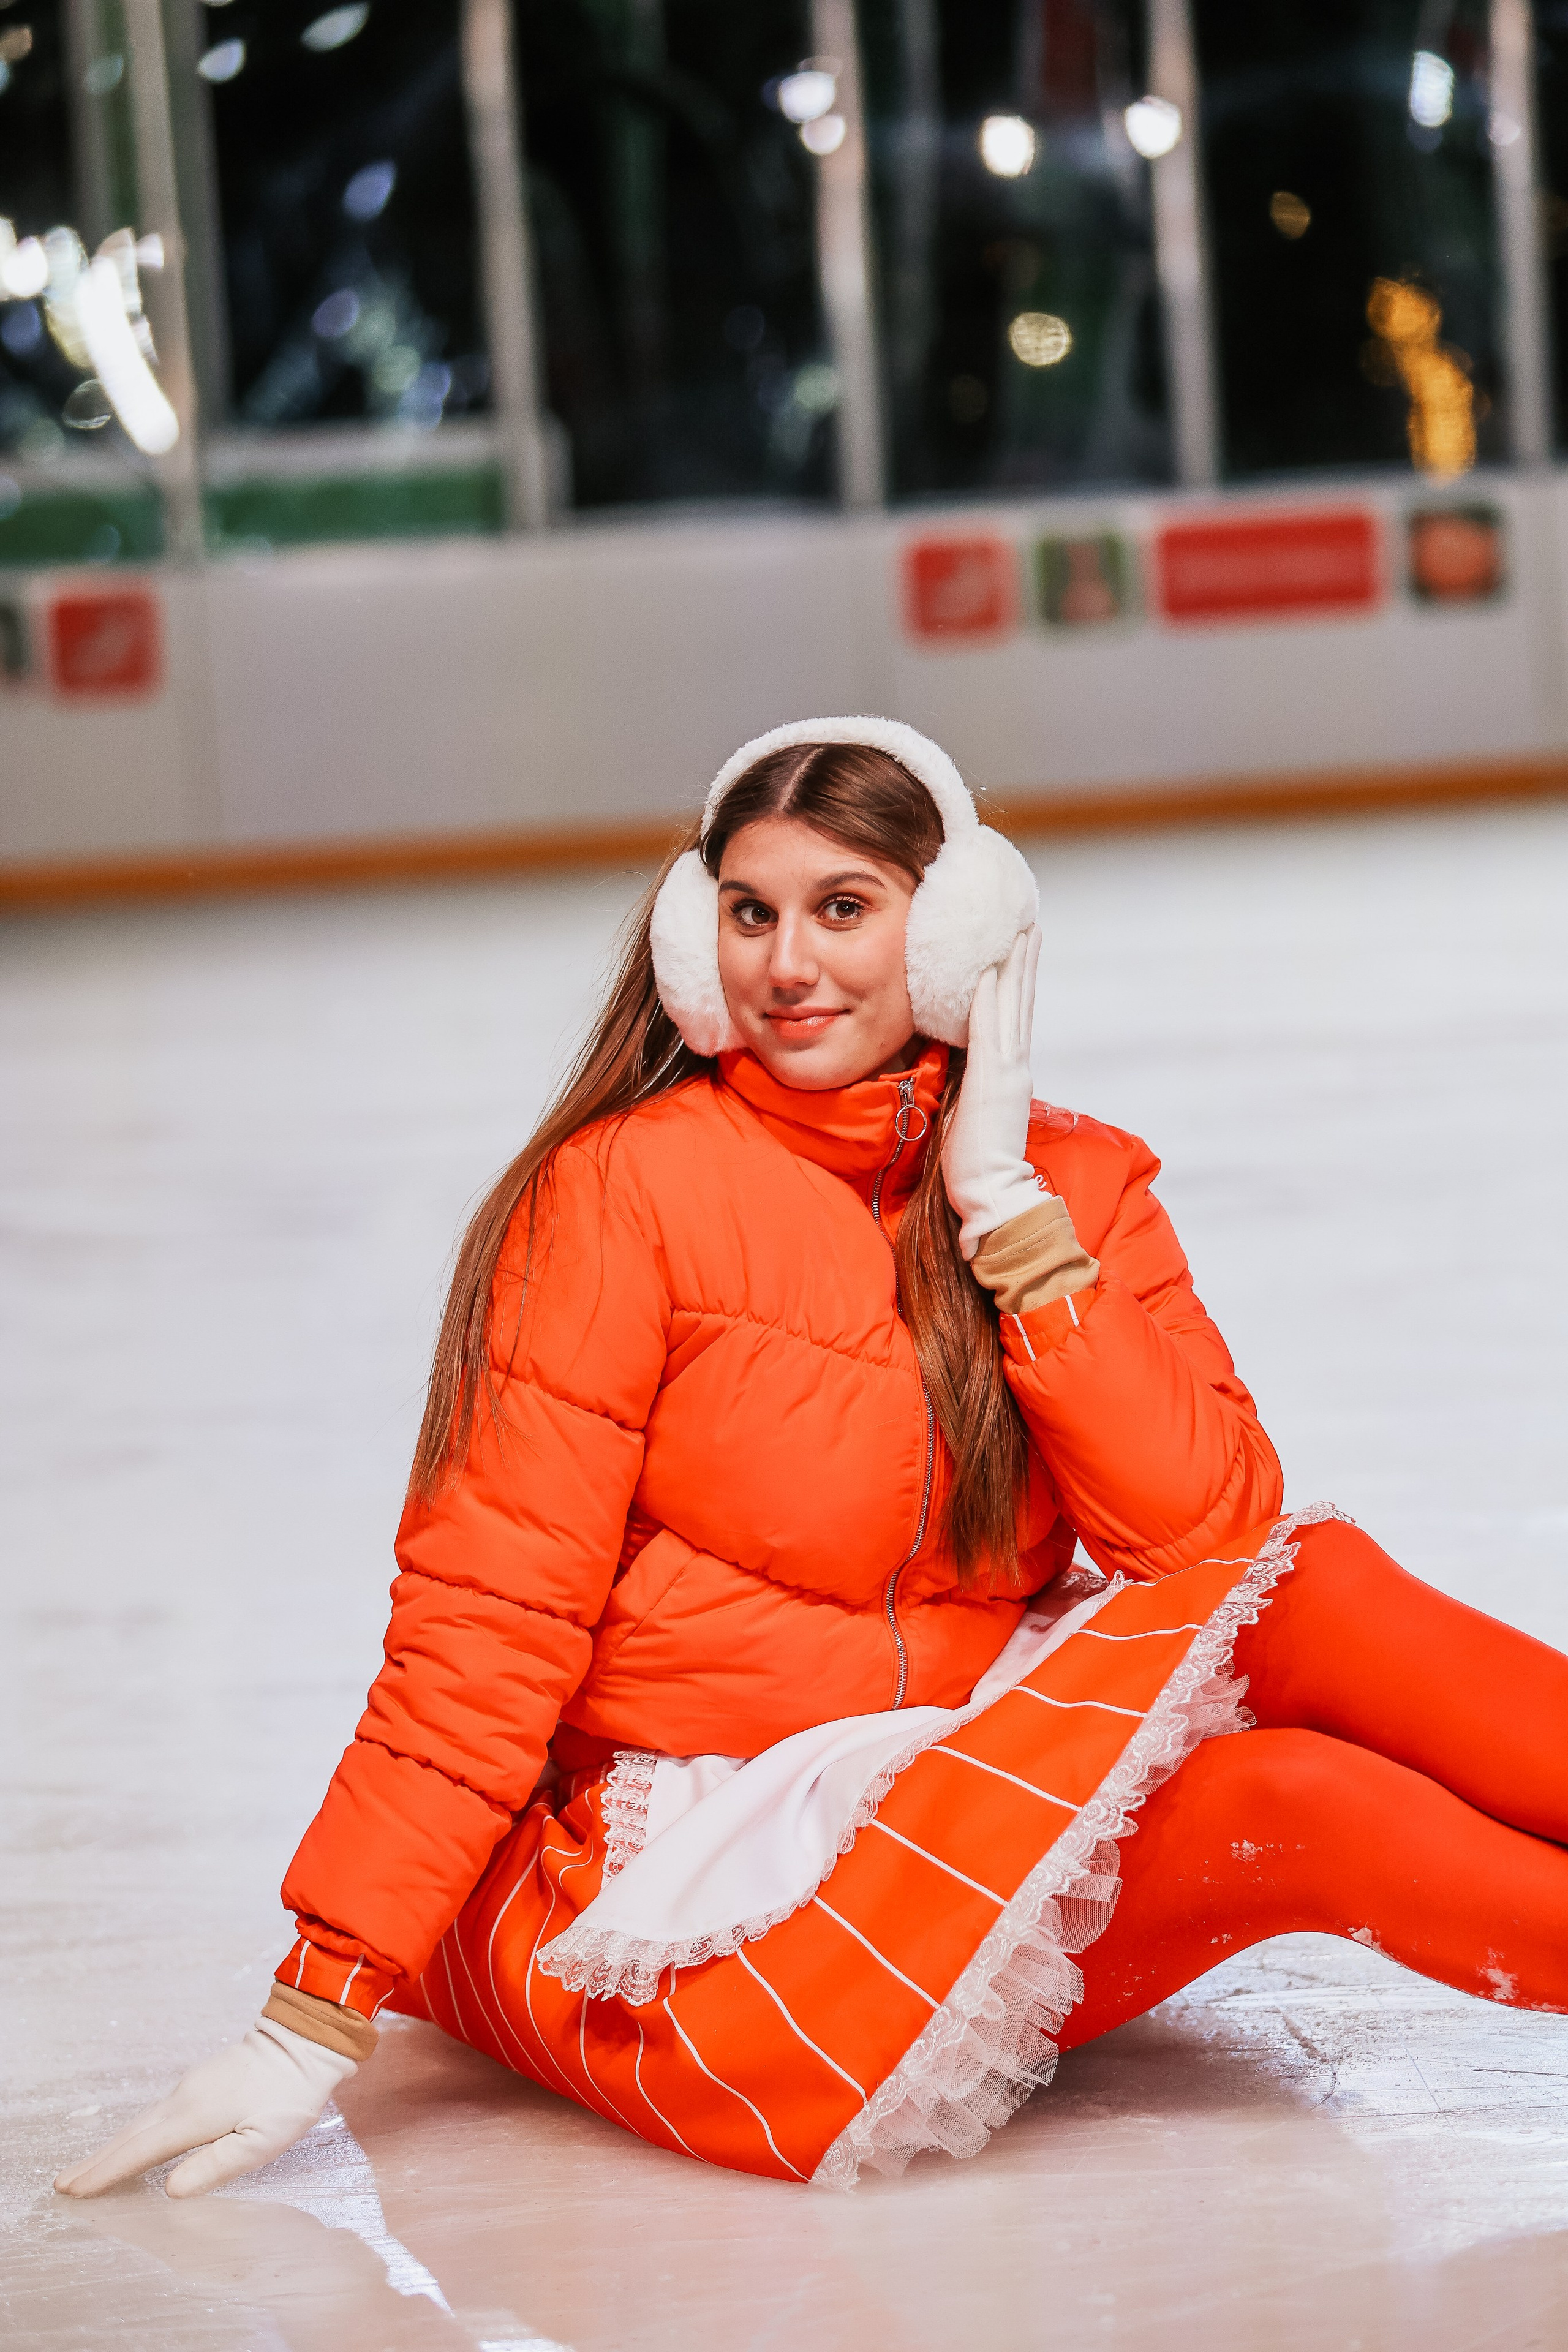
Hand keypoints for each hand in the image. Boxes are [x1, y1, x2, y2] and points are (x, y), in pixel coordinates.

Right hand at [54, 2020, 355, 2200]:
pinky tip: (132, 2142)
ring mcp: (191, 2086)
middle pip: (131, 2136)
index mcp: (194, 2115)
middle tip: (62, 2185)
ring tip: (86, 2169)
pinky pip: (155, 2114)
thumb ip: (216, 2165)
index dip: (107, 2173)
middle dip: (97, 2161)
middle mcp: (184, 2098)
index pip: (141, 2152)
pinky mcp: (201, 2081)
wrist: (307, 2038)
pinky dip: (134, 2133)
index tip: (75, 2191)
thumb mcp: (262, 2139)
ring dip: (112, 2147)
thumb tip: (170, 2189)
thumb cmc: (290, 2094)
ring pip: (141, 2123)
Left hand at [941, 927, 1044, 1259]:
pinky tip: (985, 970)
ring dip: (1012, 965)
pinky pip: (987, 1030)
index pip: (1012, 1015)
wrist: (992, 1197)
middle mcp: (1013, 1065)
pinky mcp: (992, 1082)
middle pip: (1019, 1000)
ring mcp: (1006, 1071)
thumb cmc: (975, 1165)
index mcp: (1008, 1072)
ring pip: (1010, 1006)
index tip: (1017, 947)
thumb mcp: (970, 1112)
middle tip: (1025, 920)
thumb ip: (970, 1084)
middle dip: (1022, 958)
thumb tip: (958, 1065)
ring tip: (1016, 928)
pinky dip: (987, 998)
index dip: (1016, 980)